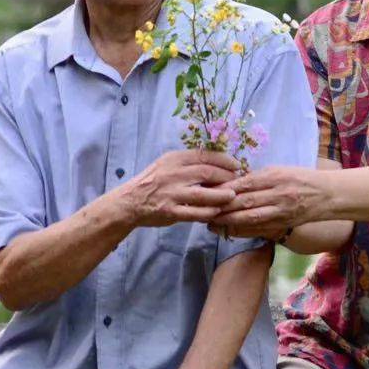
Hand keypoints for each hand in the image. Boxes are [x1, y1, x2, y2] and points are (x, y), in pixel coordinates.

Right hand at [124, 149, 239, 228]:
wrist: (129, 201)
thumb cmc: (152, 181)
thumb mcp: (167, 164)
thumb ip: (188, 163)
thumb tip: (216, 162)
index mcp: (174, 159)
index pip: (204, 155)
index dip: (224, 159)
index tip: (237, 165)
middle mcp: (173, 174)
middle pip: (207, 172)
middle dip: (227, 176)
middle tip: (238, 181)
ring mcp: (171, 193)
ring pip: (204, 194)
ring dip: (222, 195)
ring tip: (233, 196)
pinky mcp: (170, 211)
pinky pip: (195, 213)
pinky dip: (209, 212)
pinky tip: (217, 211)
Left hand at [209, 165, 326, 239]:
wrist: (327, 194)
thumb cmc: (301, 178)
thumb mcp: (279, 170)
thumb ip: (257, 177)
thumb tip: (232, 182)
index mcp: (274, 177)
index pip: (244, 183)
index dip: (225, 189)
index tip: (208, 191)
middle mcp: (277, 194)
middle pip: (244, 202)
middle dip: (222, 207)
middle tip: (204, 209)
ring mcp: (281, 211)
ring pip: (250, 217)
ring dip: (229, 221)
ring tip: (212, 222)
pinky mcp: (283, 224)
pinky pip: (260, 228)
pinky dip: (243, 230)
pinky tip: (229, 231)